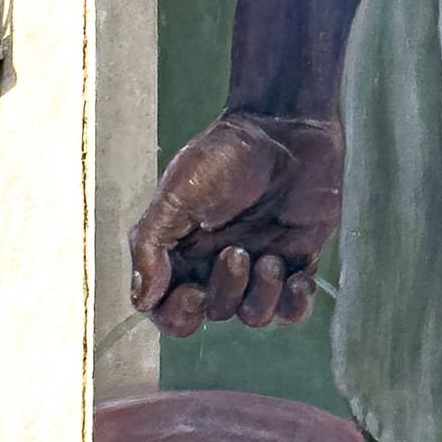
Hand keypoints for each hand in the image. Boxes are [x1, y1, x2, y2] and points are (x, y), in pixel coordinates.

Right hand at [128, 113, 342, 336]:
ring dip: (262, 297)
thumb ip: (152, 246)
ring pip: (253, 316)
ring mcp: (258, 264)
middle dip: (225, 292)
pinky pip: (293, 308)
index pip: (170, 311)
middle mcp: (217, 264)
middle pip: (213, 313)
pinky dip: (295, 304)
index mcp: (182, 252)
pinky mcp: (296, 258)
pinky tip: (298, 277)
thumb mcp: (177, 193)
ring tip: (271, 259)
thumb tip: (142, 300)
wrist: (284, 126)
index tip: (192, 292)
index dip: (179, 315)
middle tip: (237, 251)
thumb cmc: (224, 154)